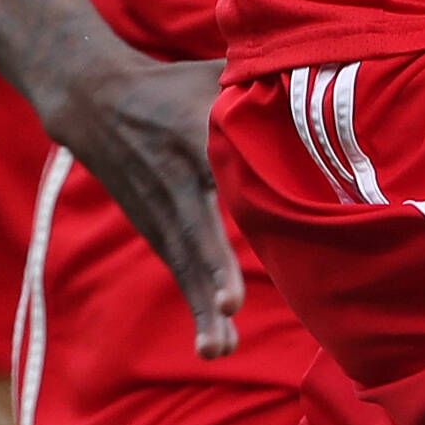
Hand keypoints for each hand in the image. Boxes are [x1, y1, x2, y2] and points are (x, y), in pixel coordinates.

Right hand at [44, 55, 243, 357]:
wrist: (93, 101)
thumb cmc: (173, 85)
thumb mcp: (212, 75)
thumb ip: (262, 84)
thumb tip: (331, 86)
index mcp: (193, 126)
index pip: (219, 157)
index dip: (238, 182)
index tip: (261, 213)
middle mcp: (176, 174)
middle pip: (196, 224)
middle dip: (212, 266)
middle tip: (229, 305)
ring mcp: (162, 208)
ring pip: (185, 261)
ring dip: (203, 307)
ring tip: (221, 349)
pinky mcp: (156, 229)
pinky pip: (181, 273)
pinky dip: (197, 308)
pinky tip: (216, 347)